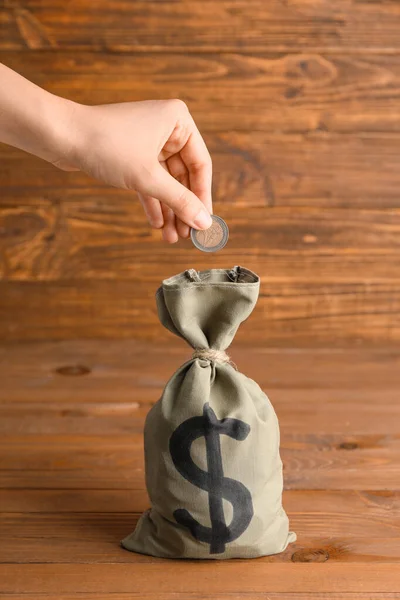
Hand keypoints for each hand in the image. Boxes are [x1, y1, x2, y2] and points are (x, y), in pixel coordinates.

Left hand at [58, 99, 212, 242]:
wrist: (62, 136)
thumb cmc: (106, 145)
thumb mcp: (148, 178)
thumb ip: (179, 200)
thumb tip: (204, 222)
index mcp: (178, 121)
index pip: (201, 165)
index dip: (202, 197)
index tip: (204, 224)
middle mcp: (167, 128)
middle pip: (184, 176)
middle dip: (183, 207)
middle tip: (186, 235)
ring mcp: (149, 141)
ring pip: (166, 182)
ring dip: (168, 209)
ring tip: (171, 236)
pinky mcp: (132, 154)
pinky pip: (150, 181)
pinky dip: (153, 201)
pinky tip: (157, 224)